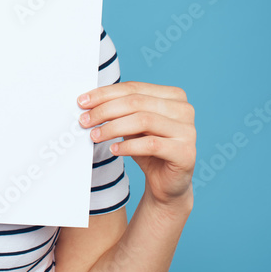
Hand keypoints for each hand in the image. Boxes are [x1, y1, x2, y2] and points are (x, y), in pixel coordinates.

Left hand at [77, 81, 195, 205]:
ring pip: (143, 120)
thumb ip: (119, 110)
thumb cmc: (149, 150)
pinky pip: (152, 144)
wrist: (167, 183)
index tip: (82, 102)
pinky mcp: (186, 152)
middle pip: (136, 102)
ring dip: (113, 127)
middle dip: (105, 110)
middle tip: (84, 120)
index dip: (105, 94)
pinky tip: (114, 150)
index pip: (134, 88)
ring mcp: (188, 130)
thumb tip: (88, 102)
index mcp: (173, 95)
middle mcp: (184, 109)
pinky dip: (128, 146)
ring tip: (95, 135)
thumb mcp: (132, 126)